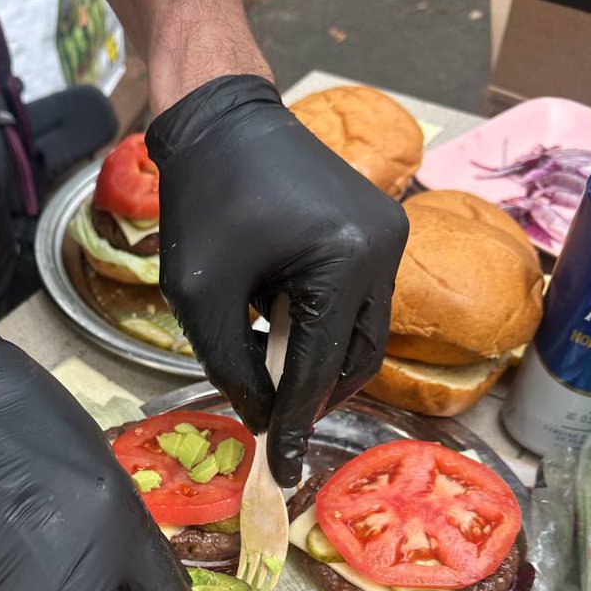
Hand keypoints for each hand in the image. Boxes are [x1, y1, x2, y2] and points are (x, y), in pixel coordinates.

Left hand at [146, 75, 408, 486]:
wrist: (223, 119)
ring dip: (320, 364)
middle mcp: (384, 248)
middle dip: (315, 398)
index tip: (283, 471)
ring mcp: (390, 236)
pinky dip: (324, 330)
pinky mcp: (379, 231)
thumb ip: (230, 366)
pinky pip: (360, 304)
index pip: (322, 367)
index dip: (297, 424)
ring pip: (364, 336)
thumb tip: (264, 419)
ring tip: (273, 376)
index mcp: (344, 259)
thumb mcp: (200, 296)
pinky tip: (282, 331)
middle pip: (358, 359)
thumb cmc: (204, 198)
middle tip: (277, 429)